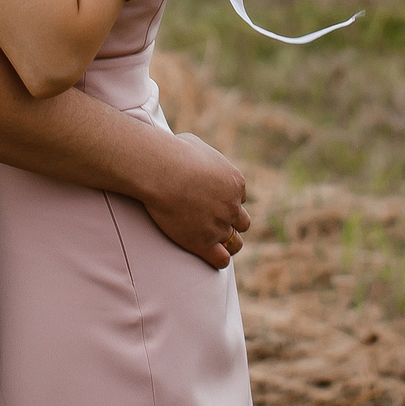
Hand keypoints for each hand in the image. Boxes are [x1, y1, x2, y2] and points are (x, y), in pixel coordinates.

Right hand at [138, 132, 251, 269]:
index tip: (209, 200)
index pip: (239, 198)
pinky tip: (207, 253)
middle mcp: (232, 206)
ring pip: (236, 243)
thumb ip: (203, 157)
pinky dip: (218, 258)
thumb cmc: (173, 153)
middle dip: (230, 222)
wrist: (161, 172)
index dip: (225, 200)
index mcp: (236, 183)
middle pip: (243, 222)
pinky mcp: (204, 243)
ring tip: (212, 241)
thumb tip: (195, 156)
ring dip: (227, 243)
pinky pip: (222, 260)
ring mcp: (220, 226)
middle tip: (211, 221)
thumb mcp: (196, 145)